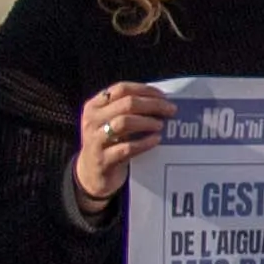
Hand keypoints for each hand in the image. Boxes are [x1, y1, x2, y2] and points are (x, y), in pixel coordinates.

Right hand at [72, 83, 172, 204]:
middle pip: (126, 104)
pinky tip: (156, 140)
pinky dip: (144, 143)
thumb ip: (128, 110)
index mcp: (95, 106)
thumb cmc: (109, 143)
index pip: (121, 89)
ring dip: (147, 122)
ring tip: (161, 125)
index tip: (164, 96)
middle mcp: (92, 120)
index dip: (145, 90)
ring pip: (124, 122)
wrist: (93, 174)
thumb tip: (162, 100)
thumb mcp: (111, 122)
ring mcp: (96, 140)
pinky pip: (127, 148)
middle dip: (152, 105)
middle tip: (171, 110)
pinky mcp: (103, 160)